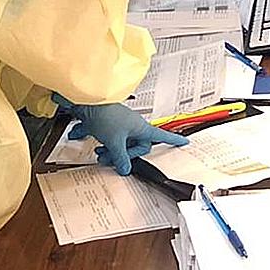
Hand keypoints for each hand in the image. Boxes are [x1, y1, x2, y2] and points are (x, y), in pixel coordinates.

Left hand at [51, 96, 190, 175]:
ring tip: (99, 153)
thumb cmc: (106, 114)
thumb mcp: (115, 142)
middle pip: (135, 145)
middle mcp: (133, 125)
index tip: (184, 141)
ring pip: (120, 142)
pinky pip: (106, 135)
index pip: (162, 136)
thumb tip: (125, 168)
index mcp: (141, 128)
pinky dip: (96, 139)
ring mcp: (120, 123)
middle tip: (111, 159)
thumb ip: (120, 158)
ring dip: (109, 150)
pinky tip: (84, 138)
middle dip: (123, 155)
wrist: (89, 101)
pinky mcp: (107, 122)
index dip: (174, 140)